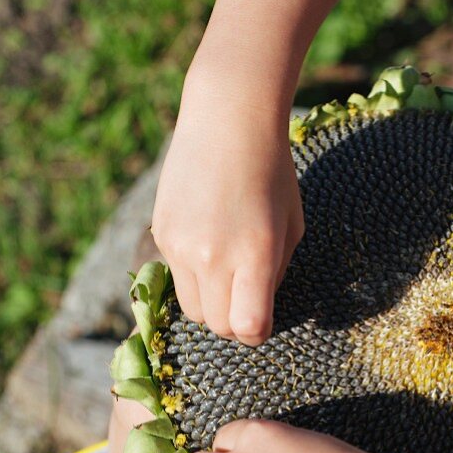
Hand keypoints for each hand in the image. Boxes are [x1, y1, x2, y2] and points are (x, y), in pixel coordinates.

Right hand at [151, 70, 303, 343]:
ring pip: (192, 310)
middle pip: (218, 326)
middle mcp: (213, 256)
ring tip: (228, 276)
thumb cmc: (272, 173)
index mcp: (255, 254)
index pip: (249, 327)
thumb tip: (259, 309)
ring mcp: (181, 247)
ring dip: (212, 305)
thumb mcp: (291, 226)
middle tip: (247, 299)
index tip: (264, 319)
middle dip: (235, 322)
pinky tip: (209, 243)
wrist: (227, 120)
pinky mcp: (160, 235)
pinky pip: (175, 278)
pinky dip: (193, 276)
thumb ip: (275, 273)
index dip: (259, 332)